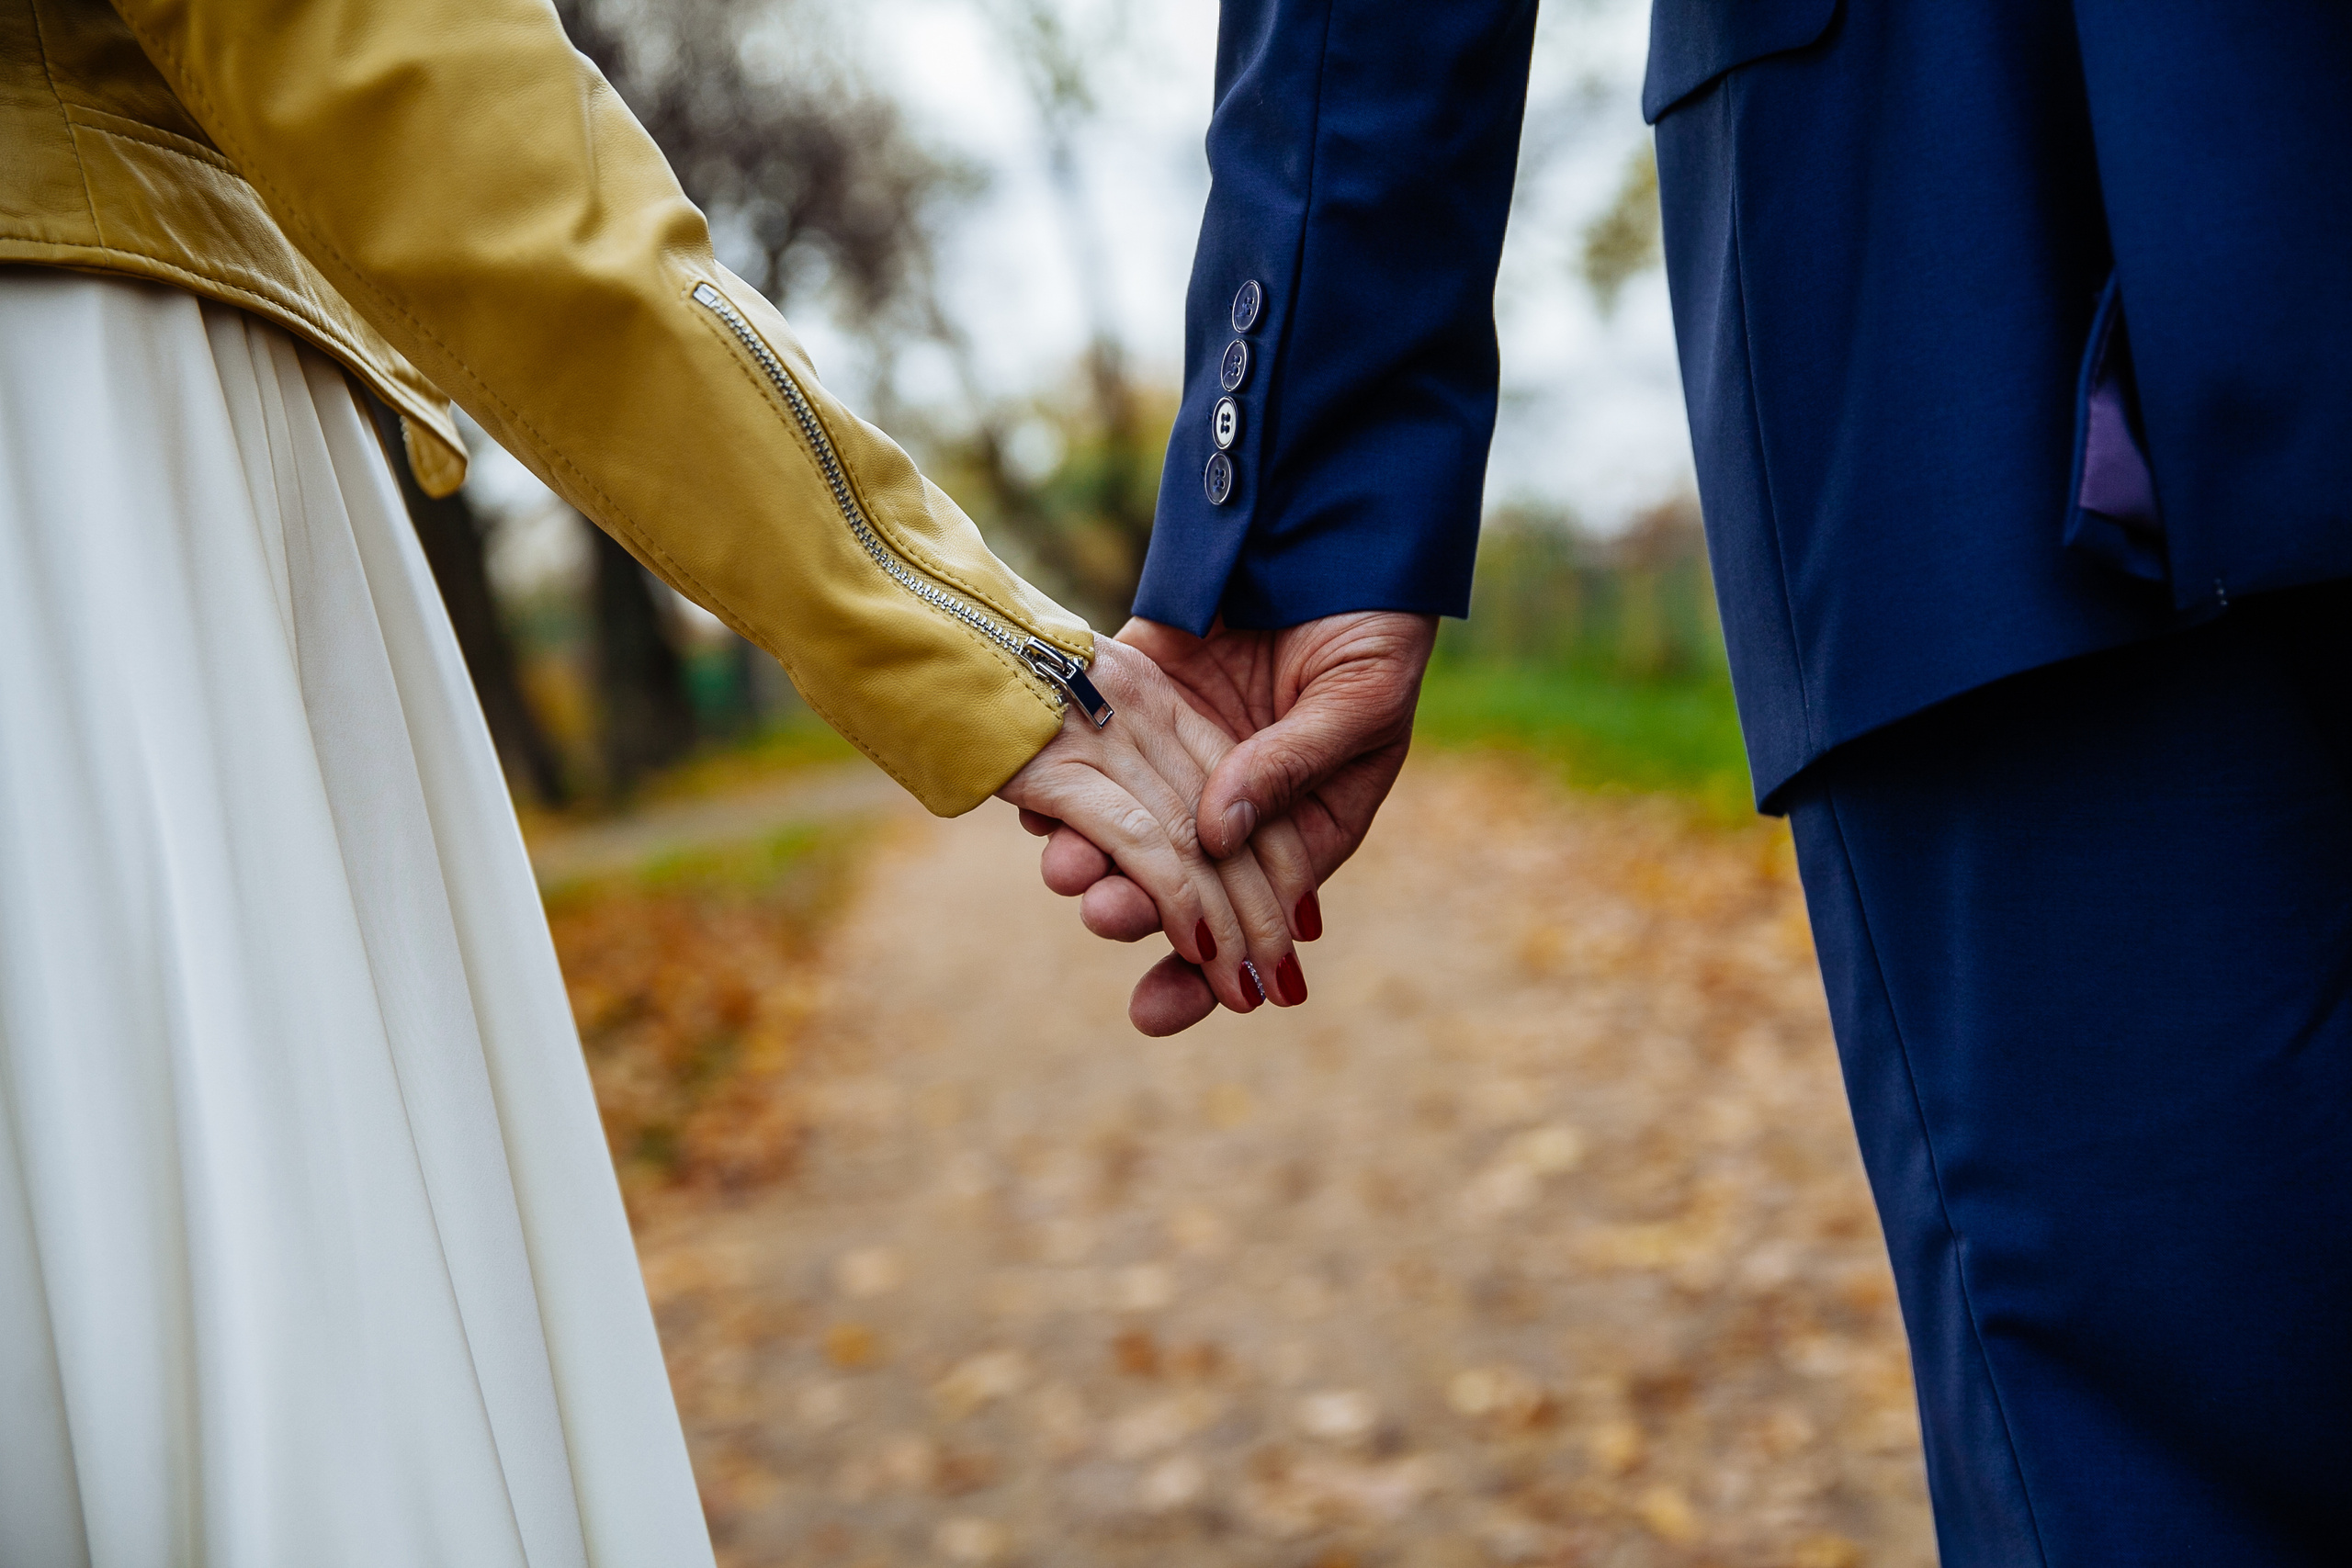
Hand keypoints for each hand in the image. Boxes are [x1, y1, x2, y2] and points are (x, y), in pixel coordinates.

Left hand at [1023, 611, 1437, 1032]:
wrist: (1333, 534)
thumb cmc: (1376, 630)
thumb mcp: (1356, 703)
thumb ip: (1287, 765)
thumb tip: (1215, 833)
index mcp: (1297, 828)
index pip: (1246, 920)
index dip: (1204, 972)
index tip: (1155, 1012)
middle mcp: (1229, 805)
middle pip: (1174, 882)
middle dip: (1136, 908)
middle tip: (1102, 913)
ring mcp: (1177, 751)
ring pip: (1123, 821)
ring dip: (1090, 850)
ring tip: (1062, 866)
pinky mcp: (1135, 692)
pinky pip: (1090, 744)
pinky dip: (1060, 773)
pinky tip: (1032, 799)